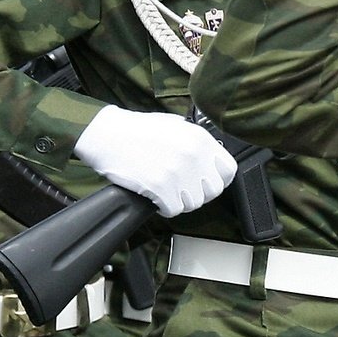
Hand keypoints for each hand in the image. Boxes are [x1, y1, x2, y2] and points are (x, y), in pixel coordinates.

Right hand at [73, 105, 237, 216]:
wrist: (108, 135)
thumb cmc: (139, 130)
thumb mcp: (177, 126)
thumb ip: (198, 144)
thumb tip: (211, 162)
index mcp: (200, 139)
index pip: (229, 170)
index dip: (218, 180)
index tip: (207, 182)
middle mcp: (193, 156)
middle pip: (213, 191)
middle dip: (198, 193)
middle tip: (182, 188)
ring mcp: (178, 172)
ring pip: (193, 203)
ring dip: (180, 200)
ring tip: (165, 188)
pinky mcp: (161, 187)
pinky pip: (173, 210)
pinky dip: (164, 207)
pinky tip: (155, 195)